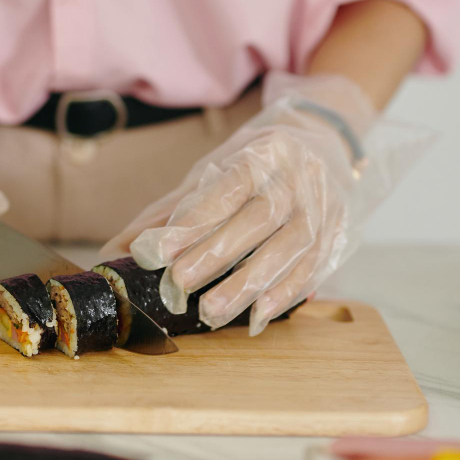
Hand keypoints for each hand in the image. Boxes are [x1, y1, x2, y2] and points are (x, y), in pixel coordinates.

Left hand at [104, 72, 419, 334]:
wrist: (325, 142)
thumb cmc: (256, 165)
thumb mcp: (214, 172)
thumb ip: (172, 211)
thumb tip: (120, 250)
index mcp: (262, 153)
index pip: (225, 190)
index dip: (193, 223)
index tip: (158, 253)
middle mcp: (298, 176)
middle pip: (257, 219)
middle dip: (215, 255)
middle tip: (178, 286)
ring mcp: (324, 206)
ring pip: (289, 248)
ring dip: (249, 285)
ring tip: (211, 312)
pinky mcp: (338, 233)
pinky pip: (314, 268)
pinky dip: (285, 295)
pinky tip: (257, 317)